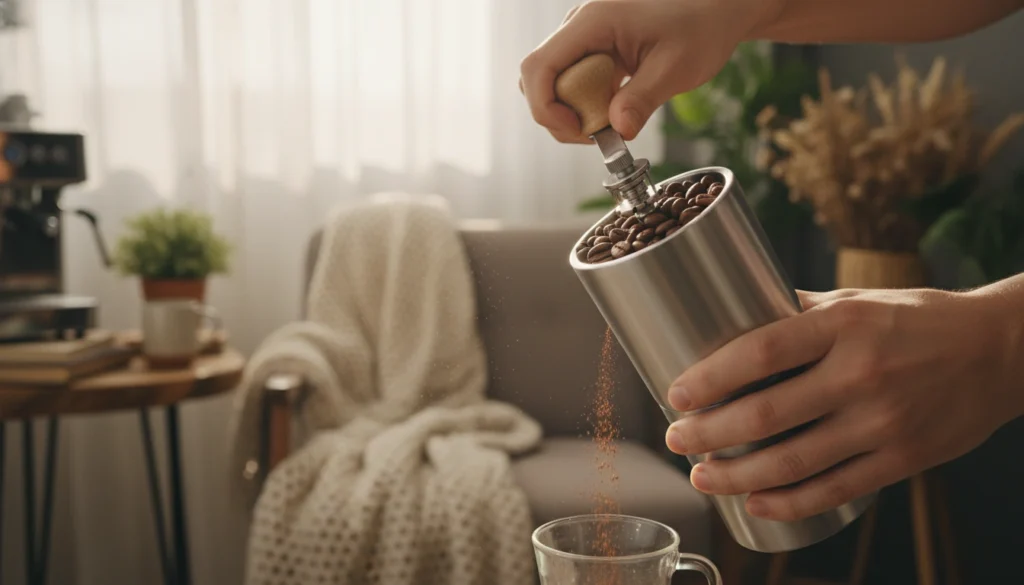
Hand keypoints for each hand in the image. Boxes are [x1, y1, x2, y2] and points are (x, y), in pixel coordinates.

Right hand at [519, 0, 771, 143]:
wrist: (717, 10)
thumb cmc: (702, 26)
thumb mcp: (676, 67)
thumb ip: (643, 99)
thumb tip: (619, 130)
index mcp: (593, 21)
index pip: (539, 66)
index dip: (545, 106)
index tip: (576, 129)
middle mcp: (580, 25)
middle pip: (541, 79)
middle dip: (560, 116)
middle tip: (598, 136)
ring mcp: (584, 37)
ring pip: (554, 84)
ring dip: (574, 113)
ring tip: (610, 124)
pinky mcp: (593, 50)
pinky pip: (574, 82)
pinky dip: (587, 105)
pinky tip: (615, 111)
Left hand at [664, 287, 1023, 520]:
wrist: (1001, 352)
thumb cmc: (917, 319)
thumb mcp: (857, 298)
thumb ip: (798, 312)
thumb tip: (732, 312)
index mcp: (844, 325)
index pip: (760, 352)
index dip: (710, 377)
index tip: (676, 393)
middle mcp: (860, 373)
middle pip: (764, 414)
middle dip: (707, 433)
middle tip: (675, 438)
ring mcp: (883, 422)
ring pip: (792, 462)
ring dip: (735, 475)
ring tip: (702, 477)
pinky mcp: (902, 460)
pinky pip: (833, 490)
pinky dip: (788, 503)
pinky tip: (756, 503)